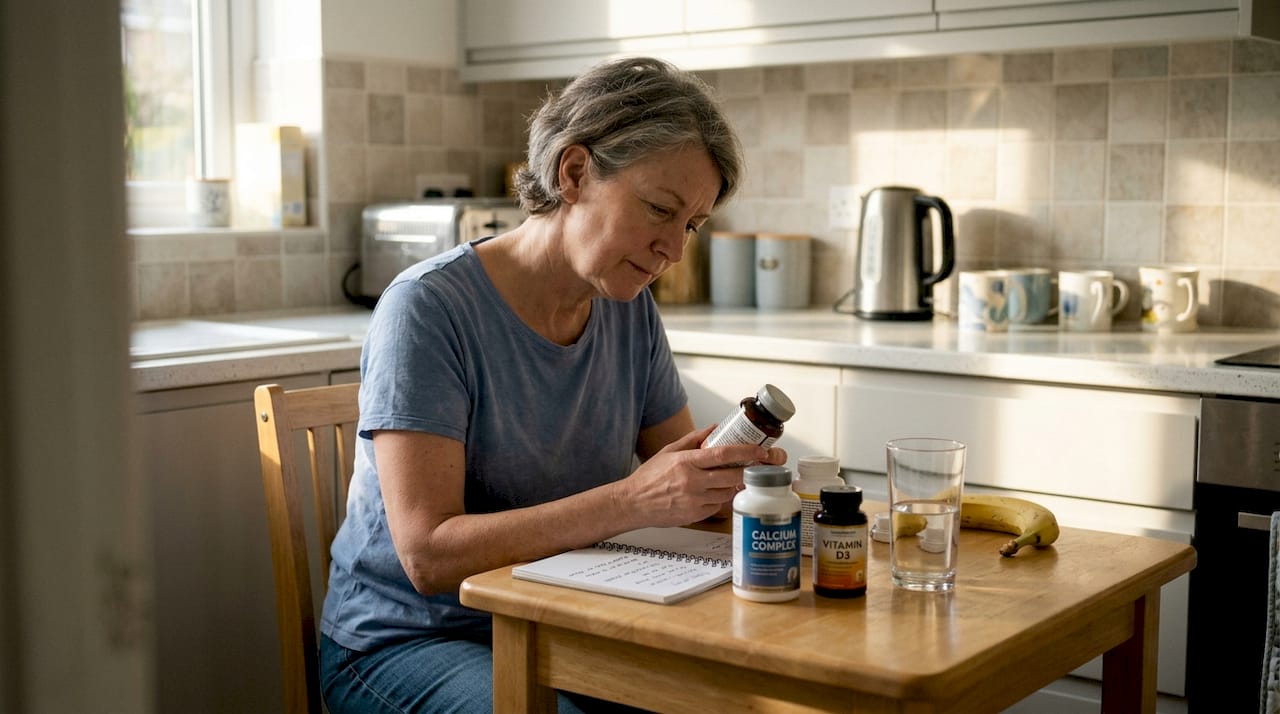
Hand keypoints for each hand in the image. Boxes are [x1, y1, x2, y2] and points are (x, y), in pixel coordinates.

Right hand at [621, 425, 786, 525]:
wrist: (633, 503)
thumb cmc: (649, 477)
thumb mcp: (669, 451)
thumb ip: (694, 439)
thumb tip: (715, 428)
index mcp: (686, 462)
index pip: (723, 454)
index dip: (747, 452)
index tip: (762, 451)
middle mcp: (692, 482)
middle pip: (732, 476)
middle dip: (751, 471)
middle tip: (764, 466)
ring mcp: (694, 501)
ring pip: (727, 492)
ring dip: (735, 484)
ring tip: (737, 476)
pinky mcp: (695, 515)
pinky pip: (717, 505)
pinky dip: (721, 497)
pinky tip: (716, 491)